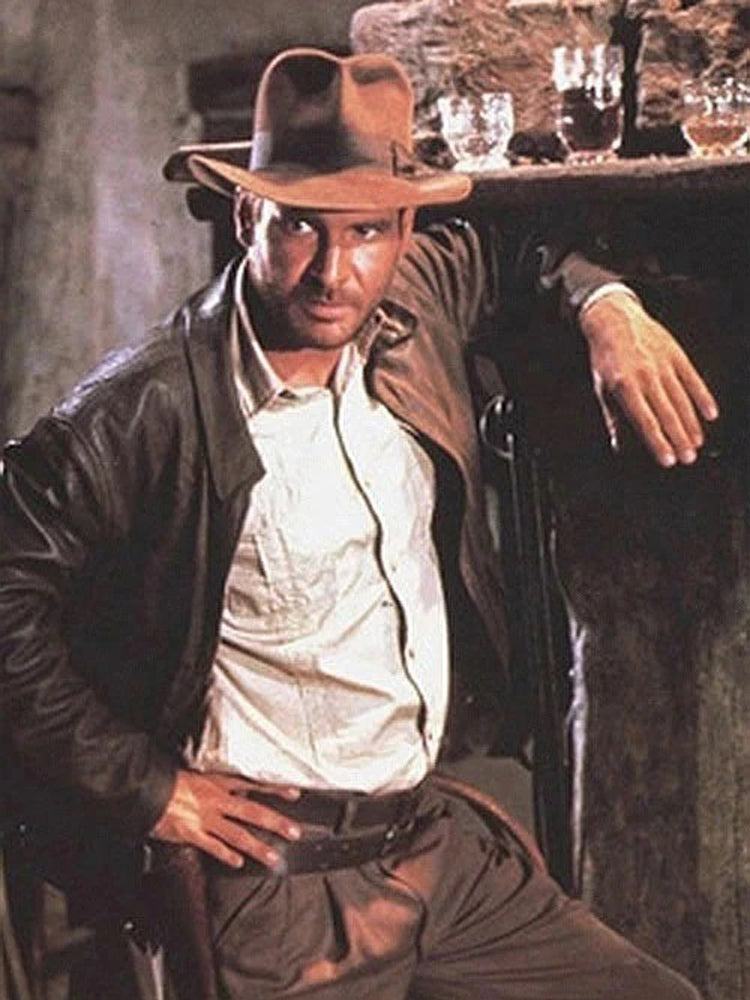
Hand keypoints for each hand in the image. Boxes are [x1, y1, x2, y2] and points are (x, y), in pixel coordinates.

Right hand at [150, 770, 301, 869]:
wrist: (147, 789)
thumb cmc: (172, 781)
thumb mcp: (201, 775)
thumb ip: (220, 784)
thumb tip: (239, 789)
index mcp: (219, 782)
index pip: (254, 784)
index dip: (275, 789)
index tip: (294, 793)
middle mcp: (217, 800)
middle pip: (253, 812)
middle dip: (275, 823)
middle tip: (294, 832)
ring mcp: (206, 818)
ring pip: (237, 834)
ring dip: (257, 847)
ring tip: (273, 858)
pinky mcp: (192, 833)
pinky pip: (213, 847)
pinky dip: (226, 855)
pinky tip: (238, 863)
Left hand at [579, 290, 718, 466]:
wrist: (614, 319)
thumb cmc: (605, 359)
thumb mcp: (602, 388)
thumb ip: (614, 418)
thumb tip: (620, 447)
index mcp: (623, 386)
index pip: (644, 420)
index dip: (657, 442)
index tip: (668, 461)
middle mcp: (645, 375)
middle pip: (666, 413)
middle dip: (678, 438)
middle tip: (688, 459)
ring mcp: (662, 364)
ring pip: (681, 399)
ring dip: (691, 424)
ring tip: (697, 444)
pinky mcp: (676, 354)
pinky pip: (693, 379)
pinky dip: (703, 397)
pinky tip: (710, 415)